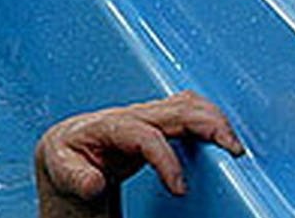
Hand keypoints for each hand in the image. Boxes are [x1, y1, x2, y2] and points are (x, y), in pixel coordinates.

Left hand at [34, 91, 242, 216]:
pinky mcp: (156, 124)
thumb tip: (93, 182)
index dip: (165, 160)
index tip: (179, 188)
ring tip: (233, 144)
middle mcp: (128, 115)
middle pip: (173, 108)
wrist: (66, 155)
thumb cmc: (66, 161)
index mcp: (105, 126)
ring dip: (212, 118)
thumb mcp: (61, 171)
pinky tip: (223, 135)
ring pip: (185, 105)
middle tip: (232, 149)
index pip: (144, 134)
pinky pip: (186, 112)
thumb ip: (75, 176)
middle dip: (205, 123)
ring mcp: (144, 117)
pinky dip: (208, 119)